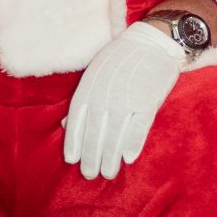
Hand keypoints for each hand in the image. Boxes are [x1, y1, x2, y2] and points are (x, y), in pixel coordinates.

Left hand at [63, 22, 186, 179]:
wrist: (151, 43)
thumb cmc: (120, 59)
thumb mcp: (95, 73)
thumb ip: (82, 99)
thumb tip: (65, 125)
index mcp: (90, 86)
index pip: (77, 119)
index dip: (74, 141)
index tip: (71, 160)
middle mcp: (105, 94)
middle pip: (95, 131)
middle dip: (91, 155)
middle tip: (90, 174)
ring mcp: (127, 98)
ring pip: (115, 134)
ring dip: (111, 156)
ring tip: (108, 173)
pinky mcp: (147, 101)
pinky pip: (139, 127)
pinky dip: (133, 143)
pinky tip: (128, 158)